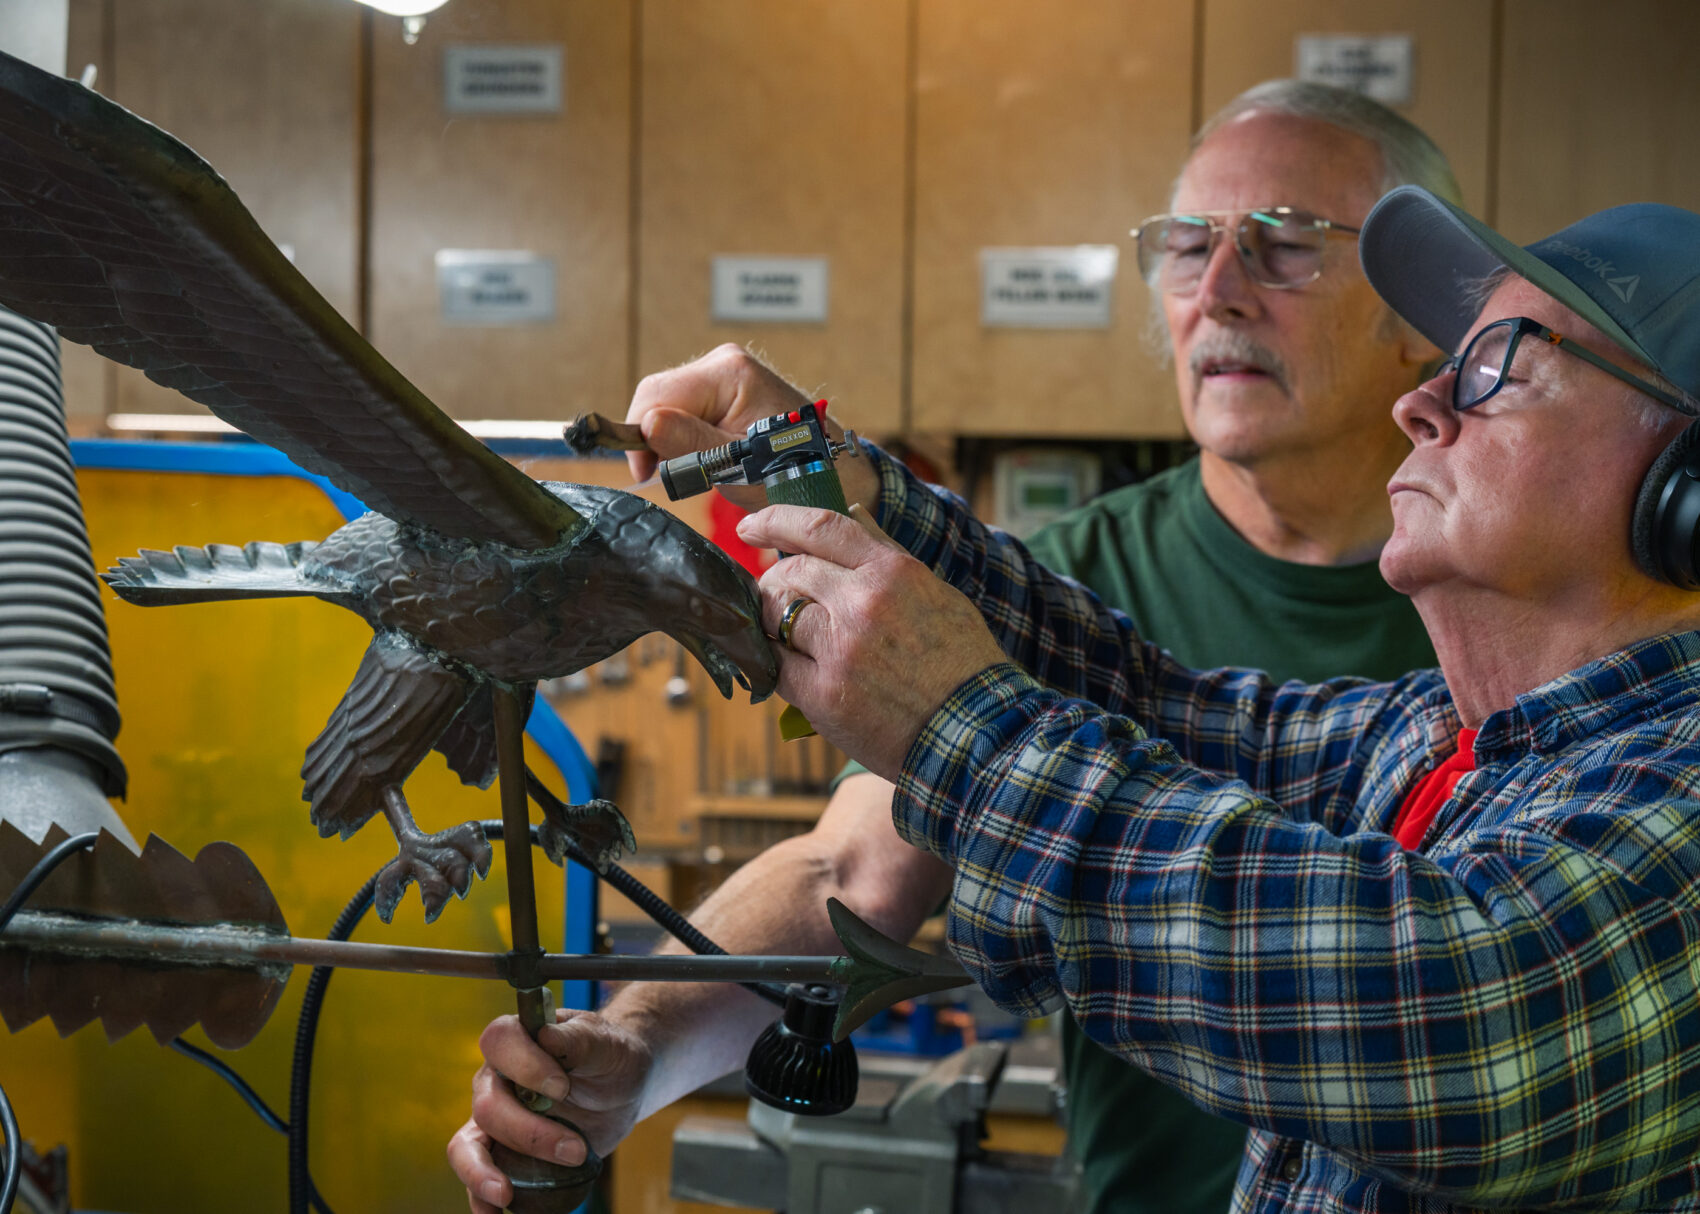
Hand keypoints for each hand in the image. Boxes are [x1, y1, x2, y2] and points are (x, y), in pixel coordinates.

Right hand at [447, 1009, 653, 1212]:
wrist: (620, 1088)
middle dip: (530, 1133)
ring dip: (484, 1172)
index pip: (499, 1042)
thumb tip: (546, 1035)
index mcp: (518, 1040)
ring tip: (506, 1195)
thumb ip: (578, 1038)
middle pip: (488, 1106)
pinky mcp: (501, 1153)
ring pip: (466, 1146)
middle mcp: (496, 1078)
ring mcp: (494, 1118)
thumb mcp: (606, 1043)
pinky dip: (479, 1198)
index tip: (562, 1086)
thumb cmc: (609, 1057)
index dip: (525, 1065)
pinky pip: (476, 1176)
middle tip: (576, 1150)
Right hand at [624, 344, 879, 510]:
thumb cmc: (796, 470)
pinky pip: (689, 406)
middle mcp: (726, 362)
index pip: (656, 394)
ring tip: (695, 466)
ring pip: (671, 402)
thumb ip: (693, 444)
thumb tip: (648, 425)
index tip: (645, 474)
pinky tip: (704, 454)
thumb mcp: (741, 465)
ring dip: (671, 436)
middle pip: (660, 394)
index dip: (639, 434)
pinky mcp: (731, 386)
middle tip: (668, 475)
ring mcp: (729, 372)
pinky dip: (687, 433)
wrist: (837, 470)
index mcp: (729, 373)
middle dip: (655, 435)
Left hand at [738, 504, 1007, 779]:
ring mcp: (840, 650)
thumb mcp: (938, 595)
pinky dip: (776, 664)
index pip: (820, 527)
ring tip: (785, 633)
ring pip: (777, 617)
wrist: (977, 732)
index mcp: (893, 572)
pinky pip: (776, 667)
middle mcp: (862, 603)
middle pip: (790, 572)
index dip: (776, 520)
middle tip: (774, 594)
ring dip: (772, 622)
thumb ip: (889, 555)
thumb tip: (856, 514)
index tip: (752, 525)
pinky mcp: (823, 695)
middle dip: (774, 581)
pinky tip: (787, 666)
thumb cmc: (963, 665)